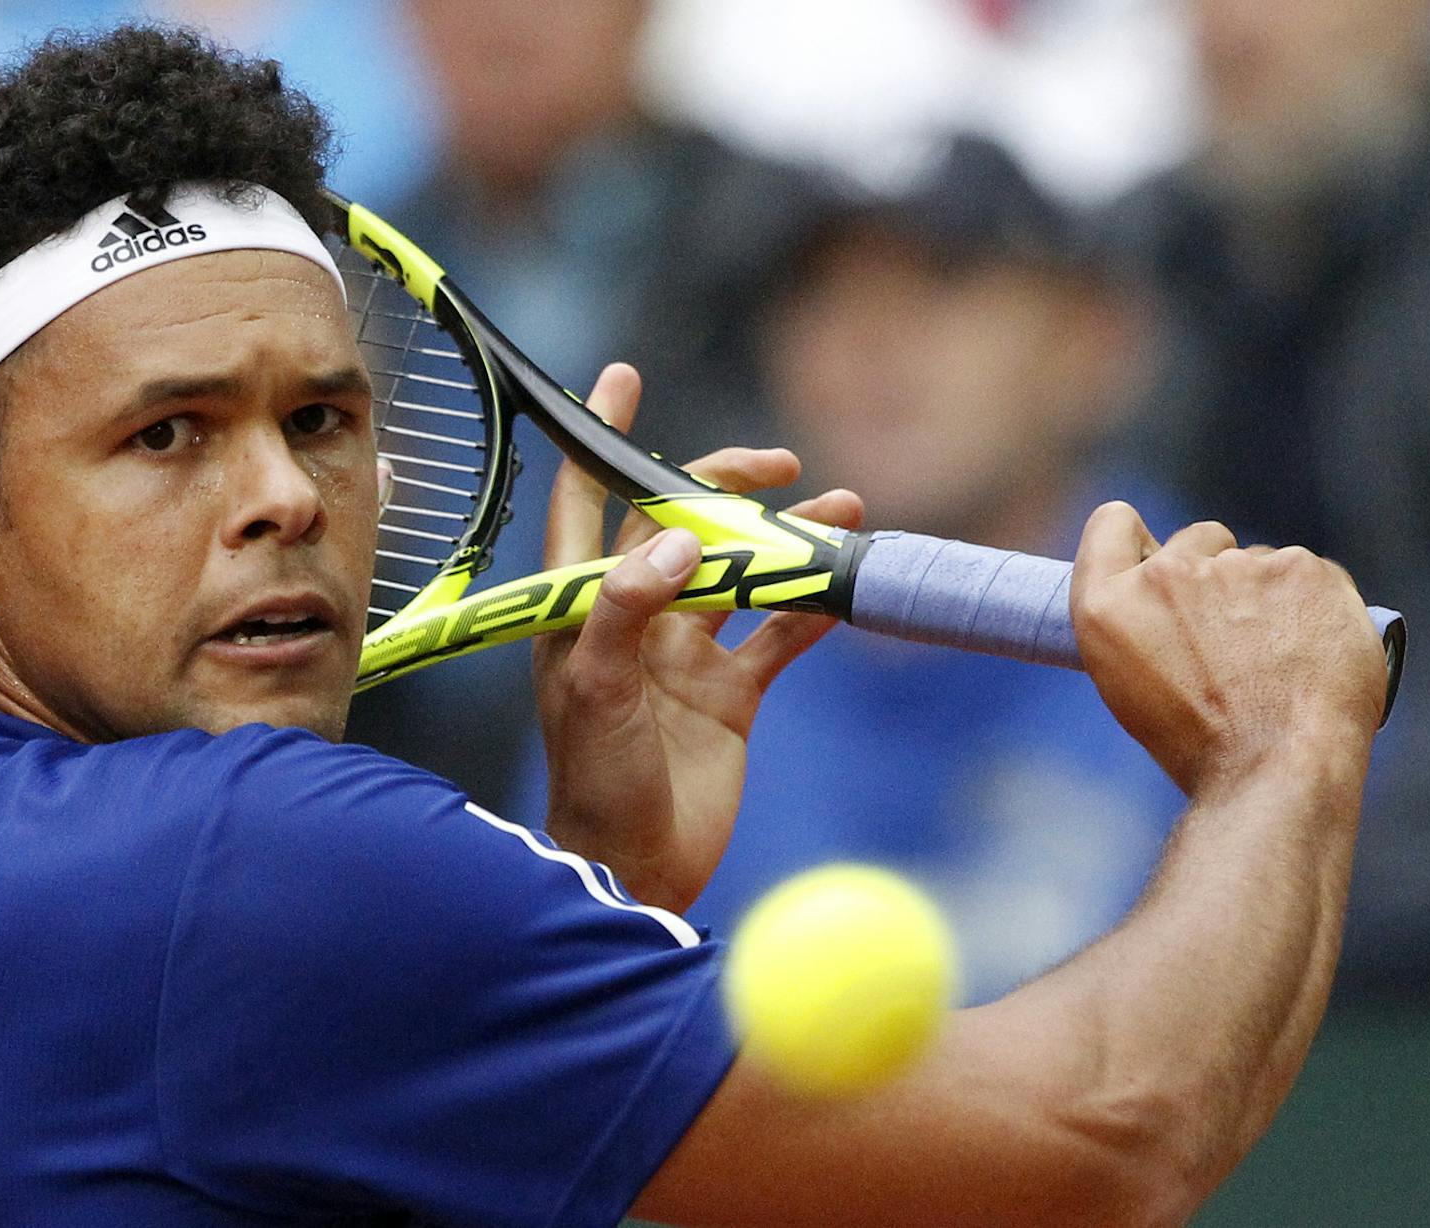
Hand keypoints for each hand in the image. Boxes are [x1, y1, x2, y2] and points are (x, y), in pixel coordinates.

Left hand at [533, 363, 862, 913]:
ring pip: (741, 575)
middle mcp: (632, 620)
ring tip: (846, 511)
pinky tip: (848, 584)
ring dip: (788, 542)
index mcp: (581, 608)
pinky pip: (778, 636)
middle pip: (681, 526)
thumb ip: (626, 610)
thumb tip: (679, 539)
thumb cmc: (594, 784)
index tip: (624, 379)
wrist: (636, 870)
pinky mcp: (730, 695)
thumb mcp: (594, 692)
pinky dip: (813, 608)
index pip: (586, 503)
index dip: (603, 441)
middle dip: (726, 487)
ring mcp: (684, 656)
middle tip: (781, 466)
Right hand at [1069, 502, 1388, 795]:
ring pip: (1260, 562)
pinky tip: (1313, 650)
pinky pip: (1312, 574)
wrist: (1277, 768)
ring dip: (1268, 594)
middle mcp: (1167, 574)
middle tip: (1231, 638)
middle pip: (1198, 539)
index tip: (1157, 565)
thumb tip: (1170, 594)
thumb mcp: (1129, 686)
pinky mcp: (1303, 569)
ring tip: (1278, 660)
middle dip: (1214, 573)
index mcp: (1109, 605)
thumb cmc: (1201, 745)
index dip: (1137, 540)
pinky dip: (1316, 606)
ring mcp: (1237, 566)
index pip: (1112, 523)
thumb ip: (1139, 620)